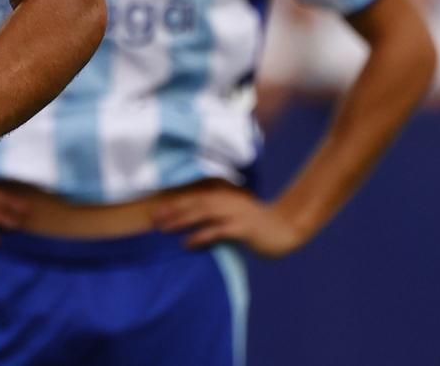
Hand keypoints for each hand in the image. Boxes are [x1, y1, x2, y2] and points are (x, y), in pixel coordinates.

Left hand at [152, 183, 309, 257]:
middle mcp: (227, 201)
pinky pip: (218, 231)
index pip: (194, 197)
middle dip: (172, 209)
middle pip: (194, 203)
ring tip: (164, 228)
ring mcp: (236, 213)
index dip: (174, 203)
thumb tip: (191, 221)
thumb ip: (215, 214)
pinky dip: (201, 236)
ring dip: (182, 220)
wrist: (286, 228)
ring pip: (203, 213)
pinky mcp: (243, 228)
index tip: (154, 210)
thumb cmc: (257, 224)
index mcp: (224, 196)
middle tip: (153, 218)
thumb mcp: (233, 214)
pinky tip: (188, 243)